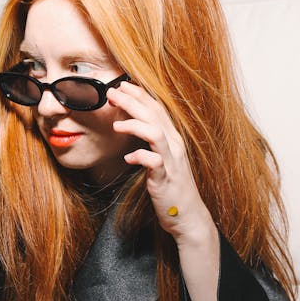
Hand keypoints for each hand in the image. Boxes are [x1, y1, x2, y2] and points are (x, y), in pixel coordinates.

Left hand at [108, 80, 212, 240]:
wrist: (188, 215)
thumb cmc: (171, 186)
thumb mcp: (161, 158)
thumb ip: (150, 141)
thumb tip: (129, 124)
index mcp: (173, 138)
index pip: (157, 108)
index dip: (140, 94)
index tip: (122, 85)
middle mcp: (174, 145)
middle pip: (154, 115)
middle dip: (132, 101)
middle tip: (112, 93)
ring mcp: (171, 161)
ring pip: (155, 133)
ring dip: (135, 125)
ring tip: (116, 125)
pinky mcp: (165, 179)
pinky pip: (153, 163)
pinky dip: (140, 157)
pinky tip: (128, 158)